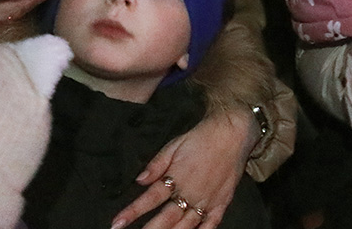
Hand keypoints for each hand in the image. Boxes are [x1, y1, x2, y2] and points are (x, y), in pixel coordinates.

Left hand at [112, 109, 256, 228]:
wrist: (235, 131)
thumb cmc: (203, 136)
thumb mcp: (175, 144)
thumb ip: (157, 164)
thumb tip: (140, 180)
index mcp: (177, 176)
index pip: (150, 199)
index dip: (132, 212)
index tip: (117, 224)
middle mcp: (191, 191)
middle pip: (166, 218)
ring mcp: (207, 199)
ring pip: (186, 225)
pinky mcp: (221, 201)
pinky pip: (210, 223)